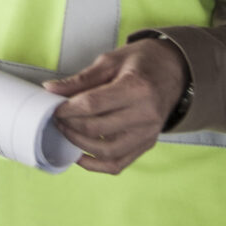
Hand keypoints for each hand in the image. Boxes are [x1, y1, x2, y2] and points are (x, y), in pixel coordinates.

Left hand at [45, 38, 187, 174]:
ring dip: (79, 145)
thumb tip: (51, 90)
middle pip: (97, 129)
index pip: (93, 105)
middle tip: (56, 118)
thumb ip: (81, 79)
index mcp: (137, 88)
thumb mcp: (110, 61)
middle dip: (70, 125)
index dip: (67, 109)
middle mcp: (146, 115)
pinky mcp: (148, 144)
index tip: (53, 107)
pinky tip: (79, 155)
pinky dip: (96, 164)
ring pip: (107, 151)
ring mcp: (148, 133)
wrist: (175, 70)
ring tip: (66, 131)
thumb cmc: (142, 62)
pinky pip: (119, 164)